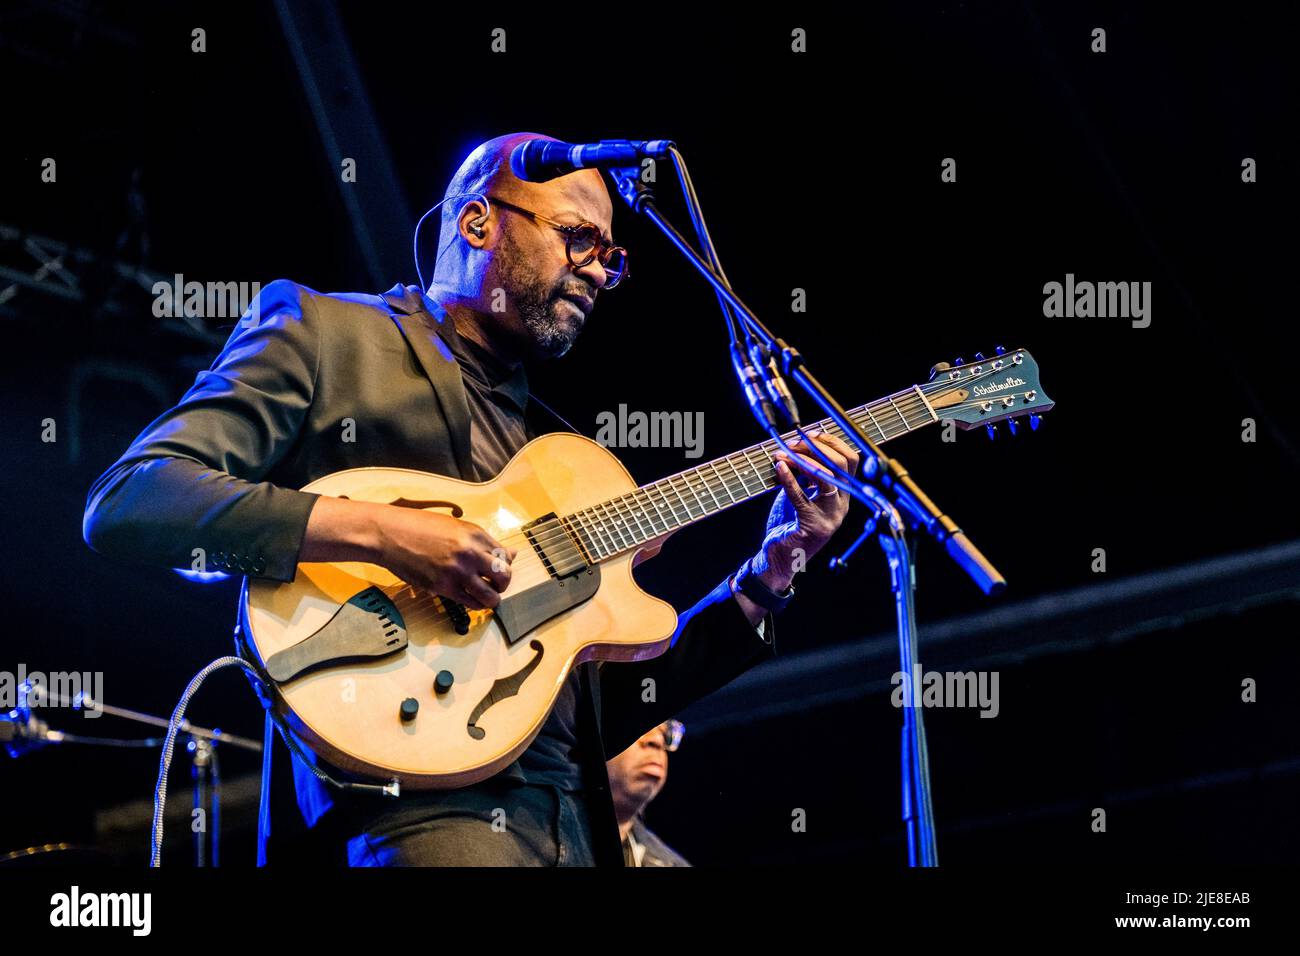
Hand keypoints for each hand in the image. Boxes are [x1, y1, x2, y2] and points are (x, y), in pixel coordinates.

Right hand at [374, 507, 515, 609]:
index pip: (506, 556)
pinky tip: (471, 600)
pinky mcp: (442, 586)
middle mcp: (470, 552)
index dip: (505, 566)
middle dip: (503, 585)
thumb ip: (482, 542)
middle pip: (504, 576)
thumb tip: (511, 553)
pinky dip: (475, 605)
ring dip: (491, 600)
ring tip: (487, 599)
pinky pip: (469, 602)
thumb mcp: (455, 527)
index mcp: (475, 533)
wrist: (389, 533)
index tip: (498, 571)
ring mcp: (457, 570)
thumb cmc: (419, 527)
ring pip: (490, 595)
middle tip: (496, 587)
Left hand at [752, 430, 858, 589]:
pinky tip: (778, 467)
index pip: (851, 460)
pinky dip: (788, 479)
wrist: (780, 560)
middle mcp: (842, 505)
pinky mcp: (812, 525)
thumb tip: (796, 446)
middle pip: (841, 464)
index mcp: (843, 496)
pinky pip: (801, 496)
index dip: (832, 442)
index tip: (811, 433)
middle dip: (816, 447)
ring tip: (781, 454)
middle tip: (793, 443)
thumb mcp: (802, 494)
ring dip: (801, 460)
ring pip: (826, 477)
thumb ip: (804, 474)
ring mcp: (830, 516)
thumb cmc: (789, 525)